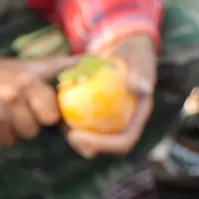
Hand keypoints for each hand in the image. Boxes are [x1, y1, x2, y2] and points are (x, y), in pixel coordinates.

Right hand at [0, 53, 82, 146]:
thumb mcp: (24, 65)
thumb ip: (57, 67)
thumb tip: (91, 61)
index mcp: (26, 83)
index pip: (50, 116)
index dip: (45, 115)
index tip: (37, 110)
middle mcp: (11, 101)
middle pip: (32, 132)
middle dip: (25, 124)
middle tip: (12, 111)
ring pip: (13, 140)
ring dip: (7, 132)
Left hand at [66, 35, 157, 157]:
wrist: (122, 50)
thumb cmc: (134, 53)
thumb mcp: (140, 57)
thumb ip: (142, 71)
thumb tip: (141, 88)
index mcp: (137, 119)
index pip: (123, 142)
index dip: (103, 145)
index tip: (80, 135)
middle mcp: (124, 125)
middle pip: (105, 147)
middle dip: (86, 147)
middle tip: (70, 135)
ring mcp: (109, 122)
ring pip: (90, 140)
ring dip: (75, 138)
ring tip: (61, 125)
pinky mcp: (96, 116)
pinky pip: (81, 125)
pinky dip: (69, 123)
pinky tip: (56, 115)